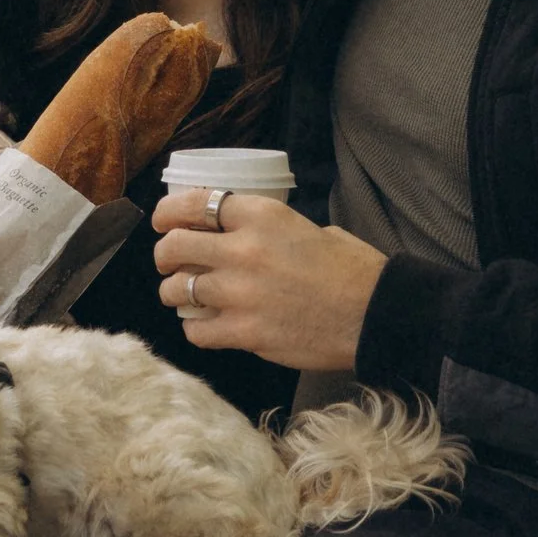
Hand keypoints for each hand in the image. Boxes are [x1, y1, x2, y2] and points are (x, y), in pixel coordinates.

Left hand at [151, 189, 386, 370]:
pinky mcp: (245, 333)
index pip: (193, 204)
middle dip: (164, 255)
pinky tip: (207, 327)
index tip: (163, 221)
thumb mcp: (310, 228)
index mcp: (261, 215)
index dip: (168, 212)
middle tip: (170, 264)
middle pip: (173, 247)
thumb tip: (242, 236)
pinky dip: (196, 329)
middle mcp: (244, 250)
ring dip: (176, 293)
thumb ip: (269, 230)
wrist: (374, 314)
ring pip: (177, 290)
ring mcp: (240, 294)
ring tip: (186, 297)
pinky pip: (196, 331)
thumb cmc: (351, 270)